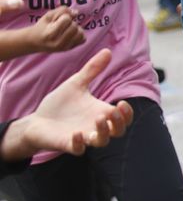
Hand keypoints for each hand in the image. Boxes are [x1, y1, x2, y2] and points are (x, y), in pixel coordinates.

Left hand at [3, 48, 132, 159]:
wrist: (37, 120)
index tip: (121, 103)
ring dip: (104, 132)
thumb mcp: (76, 84)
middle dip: (120, 123)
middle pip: (118, 132)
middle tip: (113, 110)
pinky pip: (79, 149)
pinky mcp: (68, 144)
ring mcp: (83, 137)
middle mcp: (95, 127)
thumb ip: (92, 70)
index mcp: (100, 113)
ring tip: (98, 119)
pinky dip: (80, 143)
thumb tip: (108, 51)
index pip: (123, 118)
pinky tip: (77, 133)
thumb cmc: (59, 104)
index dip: (127, 114)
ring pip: (101, 142)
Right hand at [29, 7, 84, 52]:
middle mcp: (59, 43)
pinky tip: (71, 34)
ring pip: (81, 33)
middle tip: (62, 24)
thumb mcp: (48, 16)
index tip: (57, 20)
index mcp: (51, 34)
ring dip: (76, 28)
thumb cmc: (42, 27)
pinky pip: (83, 39)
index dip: (64, 16)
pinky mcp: (70, 49)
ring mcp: (65, 47)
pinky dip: (79, 34)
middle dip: (70, 22)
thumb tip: (76, 12)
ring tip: (67, 29)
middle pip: (75, 26)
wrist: (35, 42)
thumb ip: (62, 11)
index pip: (67, 19)